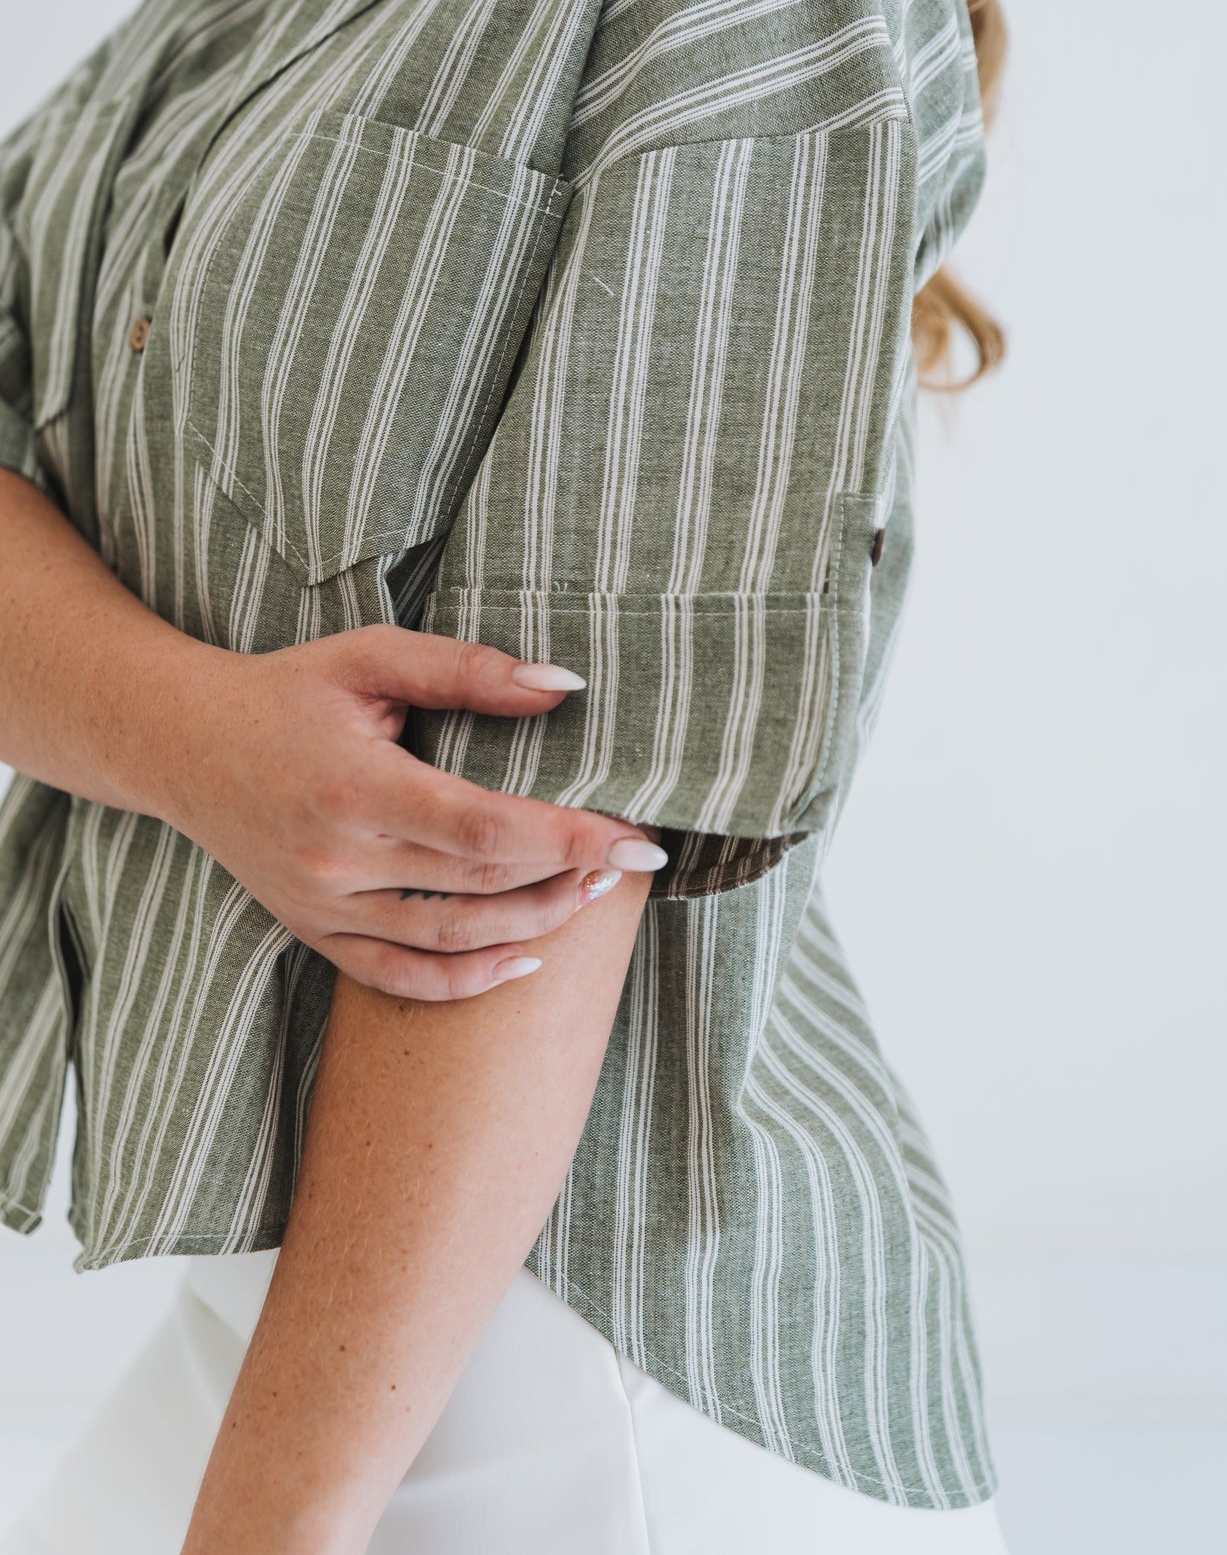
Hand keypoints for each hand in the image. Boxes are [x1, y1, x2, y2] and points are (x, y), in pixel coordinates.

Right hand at [146, 624, 663, 998]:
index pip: (484, 829)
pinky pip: (395, 976)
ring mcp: (322, 904)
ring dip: (532, 925)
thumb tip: (564, 687)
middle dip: (568, 879)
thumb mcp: (371, 656)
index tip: (636, 837)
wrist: (180, 742)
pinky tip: (521, 960)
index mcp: (357, 784)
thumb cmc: (287, 690)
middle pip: (478, 889)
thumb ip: (467, 670)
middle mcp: (338, 856)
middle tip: (628, 859)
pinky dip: (463, 980)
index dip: (569, 839)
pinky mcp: (311, 929)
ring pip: (447, 939)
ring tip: (589, 896)